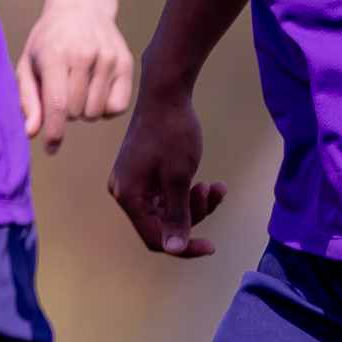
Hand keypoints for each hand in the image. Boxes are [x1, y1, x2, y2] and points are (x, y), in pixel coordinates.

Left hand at [18, 0, 134, 151]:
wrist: (82, 5)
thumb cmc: (48, 40)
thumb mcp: (28, 64)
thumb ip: (29, 99)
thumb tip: (32, 134)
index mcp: (56, 54)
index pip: (58, 105)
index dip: (54, 132)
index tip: (51, 148)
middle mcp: (85, 55)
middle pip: (75, 113)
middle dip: (65, 110)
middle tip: (62, 88)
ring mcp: (109, 58)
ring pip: (95, 113)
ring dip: (84, 109)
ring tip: (78, 86)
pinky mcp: (126, 63)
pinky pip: (117, 107)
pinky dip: (105, 107)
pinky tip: (96, 89)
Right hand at [108, 83, 228, 256]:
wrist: (165, 92)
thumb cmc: (172, 131)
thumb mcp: (179, 176)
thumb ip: (177, 215)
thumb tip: (174, 249)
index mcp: (129, 196)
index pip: (155, 238)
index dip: (184, 245)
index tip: (211, 246)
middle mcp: (126, 191)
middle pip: (162, 223)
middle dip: (193, 214)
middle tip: (213, 192)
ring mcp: (134, 181)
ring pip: (168, 209)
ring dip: (195, 203)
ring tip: (215, 186)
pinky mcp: (144, 172)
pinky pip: (167, 193)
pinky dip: (188, 191)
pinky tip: (209, 182)